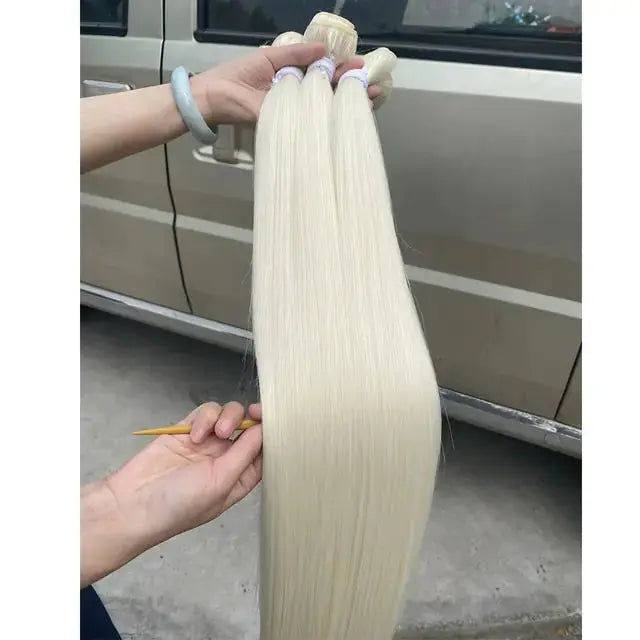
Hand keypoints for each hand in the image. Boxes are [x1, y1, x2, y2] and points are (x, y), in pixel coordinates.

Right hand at [108, 401, 262, 549]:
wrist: (131, 504)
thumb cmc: (178, 505)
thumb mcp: (220, 483)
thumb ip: (244, 454)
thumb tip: (264, 430)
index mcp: (239, 478)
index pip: (265, 450)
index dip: (271, 433)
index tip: (272, 420)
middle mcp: (226, 459)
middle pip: (249, 428)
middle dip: (252, 418)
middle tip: (252, 414)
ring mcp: (206, 443)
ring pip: (228, 415)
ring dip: (226, 418)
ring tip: (216, 433)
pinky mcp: (187, 430)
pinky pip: (205, 412)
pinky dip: (204, 418)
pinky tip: (193, 435)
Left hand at [191, 44, 382, 123]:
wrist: (215, 97)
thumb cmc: (238, 75)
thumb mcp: (270, 58)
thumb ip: (296, 54)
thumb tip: (324, 50)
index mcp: (291, 77)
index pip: (322, 72)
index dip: (341, 69)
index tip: (361, 67)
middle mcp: (295, 95)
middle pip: (327, 90)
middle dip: (349, 87)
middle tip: (373, 86)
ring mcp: (292, 112)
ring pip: (322, 107)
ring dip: (344, 104)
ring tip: (368, 100)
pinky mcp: (286, 125)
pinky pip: (308, 122)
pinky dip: (326, 119)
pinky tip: (343, 117)